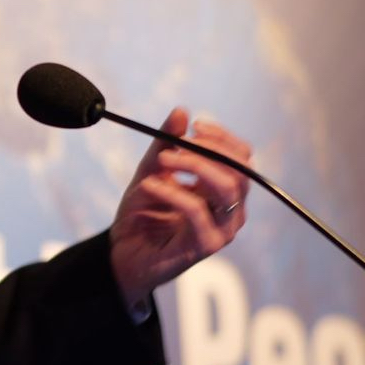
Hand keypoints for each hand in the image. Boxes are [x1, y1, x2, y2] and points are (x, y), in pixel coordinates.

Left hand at [109, 108, 252, 308]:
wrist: (123, 254)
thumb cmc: (142, 214)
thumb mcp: (151, 170)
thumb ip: (165, 143)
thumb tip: (182, 111)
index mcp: (223, 189)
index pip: (241, 156)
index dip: (222, 137)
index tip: (195, 125)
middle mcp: (230, 209)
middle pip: (241, 169)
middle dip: (210, 148)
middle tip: (179, 143)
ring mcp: (222, 229)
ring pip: (227, 188)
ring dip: (195, 165)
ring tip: (163, 160)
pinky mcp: (206, 245)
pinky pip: (197, 211)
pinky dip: (172, 192)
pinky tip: (149, 184)